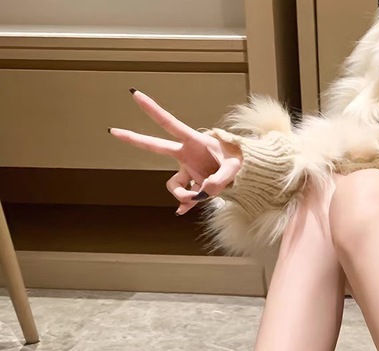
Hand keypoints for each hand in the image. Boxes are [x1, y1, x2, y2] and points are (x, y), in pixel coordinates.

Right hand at [110, 89, 242, 215]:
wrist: (249, 172)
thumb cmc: (243, 161)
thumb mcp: (235, 168)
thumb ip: (220, 179)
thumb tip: (203, 192)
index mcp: (195, 141)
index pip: (170, 124)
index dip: (153, 110)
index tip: (135, 95)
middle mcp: (187, 155)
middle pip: (156, 147)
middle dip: (135, 139)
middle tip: (114, 131)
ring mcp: (190, 170)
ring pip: (175, 185)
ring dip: (185, 195)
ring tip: (203, 198)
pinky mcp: (196, 184)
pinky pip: (186, 198)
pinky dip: (186, 205)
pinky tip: (182, 213)